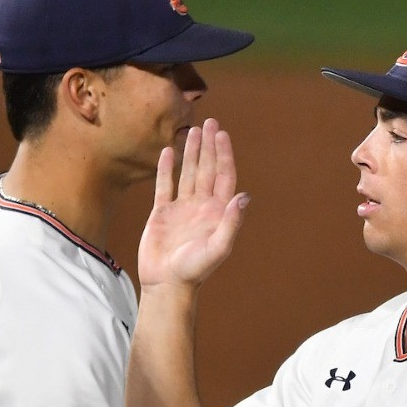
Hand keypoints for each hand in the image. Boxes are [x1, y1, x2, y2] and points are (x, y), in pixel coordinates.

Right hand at [139, 117, 247, 289]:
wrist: (167, 284)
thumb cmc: (195, 270)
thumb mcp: (218, 247)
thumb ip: (232, 222)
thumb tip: (245, 196)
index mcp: (217, 212)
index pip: (224, 176)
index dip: (224, 154)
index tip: (221, 133)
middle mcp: (202, 206)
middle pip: (208, 169)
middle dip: (209, 146)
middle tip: (210, 122)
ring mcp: (182, 208)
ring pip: (188, 173)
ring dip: (191, 153)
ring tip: (192, 131)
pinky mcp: (162, 213)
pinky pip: (165, 185)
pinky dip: (166, 168)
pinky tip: (168, 152)